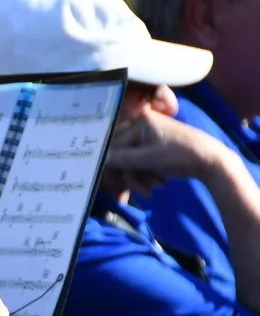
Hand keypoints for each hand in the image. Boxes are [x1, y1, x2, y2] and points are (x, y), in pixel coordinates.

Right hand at [106, 109, 226, 196]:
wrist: (212, 161)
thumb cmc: (181, 155)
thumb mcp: (150, 159)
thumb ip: (123, 159)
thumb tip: (102, 160)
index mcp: (141, 123)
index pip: (115, 146)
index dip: (114, 166)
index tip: (114, 184)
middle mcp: (143, 127)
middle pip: (123, 155)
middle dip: (130, 175)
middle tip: (136, 192)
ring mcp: (151, 137)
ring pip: (133, 161)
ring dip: (140, 178)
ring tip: (152, 190)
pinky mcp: (157, 148)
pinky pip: (143, 162)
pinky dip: (147, 175)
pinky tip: (159, 183)